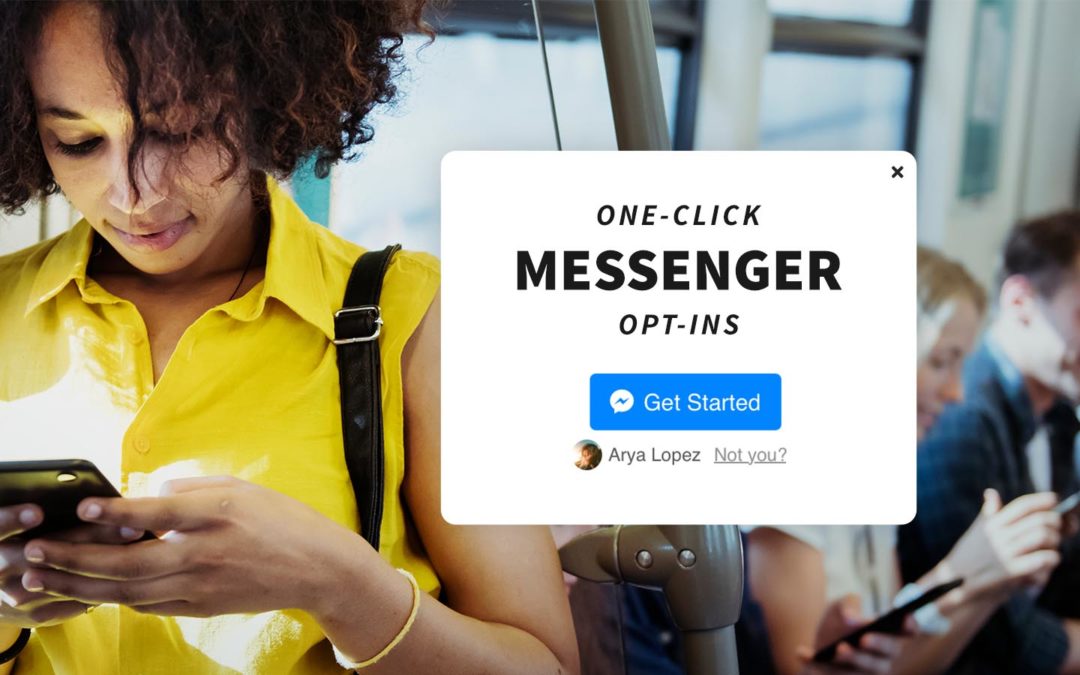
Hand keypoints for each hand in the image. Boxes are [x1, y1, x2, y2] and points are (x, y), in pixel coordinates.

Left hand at [19, 477, 372, 618]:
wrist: (318, 568)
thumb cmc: (282, 520)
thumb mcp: (240, 488)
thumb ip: (190, 489)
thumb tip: (147, 497)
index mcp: (217, 515)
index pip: (158, 513)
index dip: (117, 512)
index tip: (84, 506)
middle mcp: (205, 553)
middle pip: (128, 563)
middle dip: (75, 559)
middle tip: (36, 553)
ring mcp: (201, 586)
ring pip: (128, 591)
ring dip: (81, 585)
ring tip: (45, 577)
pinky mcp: (201, 607)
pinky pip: (147, 605)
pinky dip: (115, 597)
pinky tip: (91, 589)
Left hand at [796, 594, 914, 674]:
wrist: (820, 640)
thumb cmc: (838, 620)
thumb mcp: (841, 605)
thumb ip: (848, 605)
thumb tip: (851, 617)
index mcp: (889, 632)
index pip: (908, 630)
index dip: (910, 625)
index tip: (904, 618)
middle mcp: (884, 655)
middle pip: (889, 651)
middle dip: (878, 644)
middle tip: (864, 638)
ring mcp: (868, 671)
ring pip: (866, 669)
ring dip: (853, 659)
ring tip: (839, 649)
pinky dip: (818, 665)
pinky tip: (802, 653)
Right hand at [938, 490, 1060, 600]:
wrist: (955, 584)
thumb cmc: (969, 557)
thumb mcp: (977, 532)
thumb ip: (989, 513)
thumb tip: (991, 493)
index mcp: (992, 524)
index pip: (1021, 506)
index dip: (1041, 500)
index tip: (1053, 499)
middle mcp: (998, 536)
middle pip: (1037, 520)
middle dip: (1054, 521)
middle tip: (1057, 526)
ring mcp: (1004, 553)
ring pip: (1042, 536)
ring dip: (1054, 540)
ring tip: (1053, 545)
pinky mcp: (1011, 571)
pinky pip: (1040, 559)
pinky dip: (1051, 558)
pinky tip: (1050, 559)